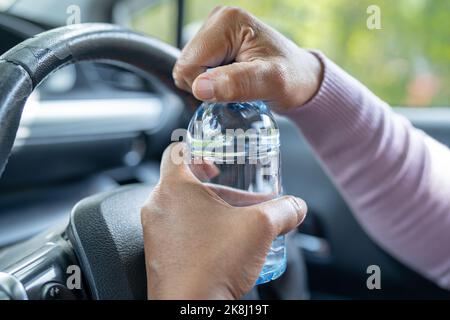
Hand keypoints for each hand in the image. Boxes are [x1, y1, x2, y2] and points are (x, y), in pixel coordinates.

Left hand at [141, 143, 306, 298]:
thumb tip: (296, 206)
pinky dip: (197, 228)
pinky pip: (176, 230)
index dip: (196, 149)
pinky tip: (222, 242)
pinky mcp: (158, 254)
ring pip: (180, 207)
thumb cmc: (213, 264)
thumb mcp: (260, 228)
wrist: (191, 311)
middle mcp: (157, 207)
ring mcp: (154, 232)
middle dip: (213, 186)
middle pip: (183, 182)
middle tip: (233, 191)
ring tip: (234, 219)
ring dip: (207, 208)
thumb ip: (283, 211)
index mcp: (173, 188)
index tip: (213, 160)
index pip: (175, 151)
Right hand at [173, 6, 322, 110]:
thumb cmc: (292, 78)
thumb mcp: (270, 83)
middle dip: (208, 86)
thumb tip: (200, 88)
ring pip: (188, 71)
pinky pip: (196, 71)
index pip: (188, 65)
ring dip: (210, 85)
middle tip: (238, 87)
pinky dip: (211, 83)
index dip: (207, 86)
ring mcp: (214, 32)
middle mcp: (217, 20)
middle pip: (185, 66)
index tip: (235, 89)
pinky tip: (231, 81)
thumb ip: (237, 84)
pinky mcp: (215, 44)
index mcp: (227, 22)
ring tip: (238, 83)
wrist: (302, 78)